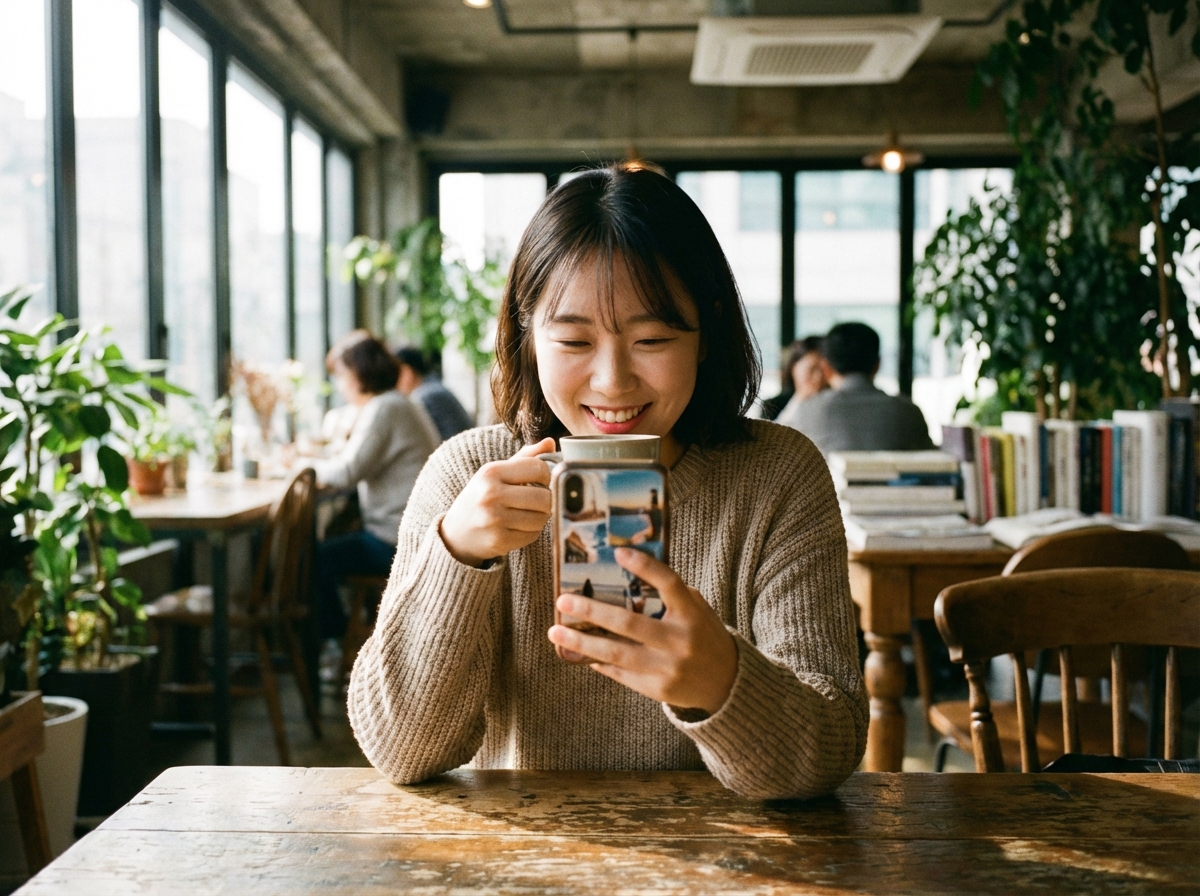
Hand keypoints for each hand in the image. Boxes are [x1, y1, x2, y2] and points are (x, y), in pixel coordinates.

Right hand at [439, 438, 555, 566]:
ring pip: (541, 518)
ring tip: (527, 514)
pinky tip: (518, 527)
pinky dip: (531, 531)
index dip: (546, 476)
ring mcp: (494, 520)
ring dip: (540, 517)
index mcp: (491, 472)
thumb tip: (550, 443)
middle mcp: (491, 495)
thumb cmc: (481, 497)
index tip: (540, 481)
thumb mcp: (496, 473)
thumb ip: (524, 457)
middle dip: (546, 500)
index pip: (538, 468)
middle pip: (544, 497)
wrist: (456, 533)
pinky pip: (533, 535)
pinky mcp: (499, 541)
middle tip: (537, 501)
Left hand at [547, 548, 737, 714]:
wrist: (727, 685)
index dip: (644, 566)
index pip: (668, 584)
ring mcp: (667, 667)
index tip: (618, 553)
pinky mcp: (656, 688)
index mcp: (692, 615)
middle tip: (563, 600)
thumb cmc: (705, 637)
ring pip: (616, 653)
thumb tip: (627, 574)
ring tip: (555, 632)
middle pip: (629, 623)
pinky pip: (619, 673)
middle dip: (592, 611)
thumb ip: (672, 595)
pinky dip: (596, 661)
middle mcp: (680, 641)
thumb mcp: (698, 611)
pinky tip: (577, 652)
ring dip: (581, 642)